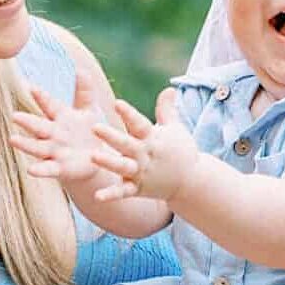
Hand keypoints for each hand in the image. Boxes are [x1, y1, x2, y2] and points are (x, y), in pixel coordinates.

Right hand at [9, 76, 108, 188]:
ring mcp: (54, 151)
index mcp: (60, 117)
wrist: (95, 160)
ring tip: (12, 139)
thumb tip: (80, 68)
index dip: (41, 96)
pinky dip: (40, 170)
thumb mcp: (89, 110)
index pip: (49, 104)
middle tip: (14, 115)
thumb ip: (84, 92)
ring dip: (25, 144)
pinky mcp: (59, 168)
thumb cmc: (88, 132)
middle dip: (27, 121)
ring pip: (37, 147)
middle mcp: (53, 134)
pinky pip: (48, 169)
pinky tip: (30, 170)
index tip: (32, 87)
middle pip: (38, 126)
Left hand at [90, 90, 201, 205]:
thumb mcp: (175, 128)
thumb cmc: (181, 151)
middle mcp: (145, 155)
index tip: (117, 103)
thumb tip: (169, 88)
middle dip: (111, 136)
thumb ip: (166, 109)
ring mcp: (141, 173)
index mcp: (153, 138)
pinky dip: (111, 195)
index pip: (139, 124)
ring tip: (93, 156)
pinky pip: (123, 192)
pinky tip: (97, 196)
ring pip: (122, 167)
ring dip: (109, 162)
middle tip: (94, 127)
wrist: (191, 181)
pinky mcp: (138, 189)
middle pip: (126, 144)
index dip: (129, 114)